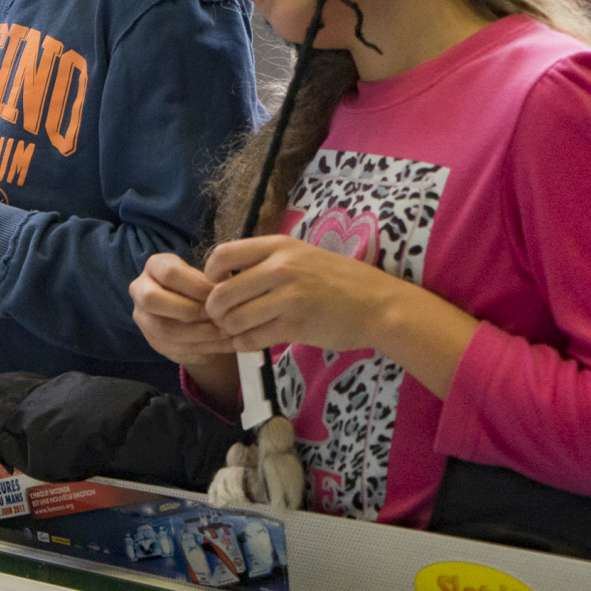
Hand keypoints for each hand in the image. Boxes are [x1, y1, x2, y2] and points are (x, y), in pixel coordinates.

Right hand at [131, 253, 235, 365]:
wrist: (197, 312)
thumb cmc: (204, 288)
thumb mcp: (209, 277)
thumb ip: (216, 280)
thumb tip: (228, 288)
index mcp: (155, 266)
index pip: (169, 273)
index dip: (197, 286)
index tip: (220, 295)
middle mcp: (140, 289)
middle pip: (151, 299)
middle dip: (188, 310)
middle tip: (216, 316)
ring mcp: (143, 317)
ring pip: (162, 329)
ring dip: (198, 333)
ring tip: (225, 332)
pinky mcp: (153, 340)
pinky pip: (174, 347)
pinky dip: (203, 346)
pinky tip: (225, 343)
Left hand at [201, 235, 406, 354]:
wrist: (380, 305)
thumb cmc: (339, 281)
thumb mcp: (302, 255)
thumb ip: (267, 261)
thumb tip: (226, 275)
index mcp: (279, 246)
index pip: (222, 254)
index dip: (210, 274)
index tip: (217, 286)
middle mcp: (280, 268)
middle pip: (221, 292)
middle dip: (215, 310)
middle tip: (223, 317)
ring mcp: (288, 297)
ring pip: (233, 318)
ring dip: (229, 329)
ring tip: (238, 330)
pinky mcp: (296, 326)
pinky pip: (252, 338)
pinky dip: (244, 343)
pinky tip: (250, 342)